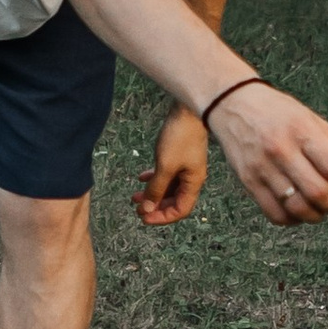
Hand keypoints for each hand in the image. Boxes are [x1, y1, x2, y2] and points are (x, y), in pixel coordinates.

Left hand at [136, 106, 209, 225]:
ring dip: (152, 192)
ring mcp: (185, 166)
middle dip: (154, 206)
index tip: (144, 217)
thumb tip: (147, 209)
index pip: (180, 210)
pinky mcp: (179, 156)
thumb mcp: (165, 166)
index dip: (162, 217)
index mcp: (193, 183)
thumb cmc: (180, 138)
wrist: (188, 110)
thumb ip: (156, 189)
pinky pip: (166, 174)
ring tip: (135, 196)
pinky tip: (141, 177)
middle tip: (137, 209)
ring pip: (168, 187)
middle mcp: (191, 178)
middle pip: (173, 201)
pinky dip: (154, 178)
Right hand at [207, 80, 327, 226]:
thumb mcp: (314, 124)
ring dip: (315, 215)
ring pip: (297, 208)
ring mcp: (263, 168)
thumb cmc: (280, 113)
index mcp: (302, 131)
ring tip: (318, 206)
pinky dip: (293, 219)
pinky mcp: (248, 182)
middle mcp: (281, 150)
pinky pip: (275, 214)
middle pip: (319, 193)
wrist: (234, 104)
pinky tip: (297, 208)